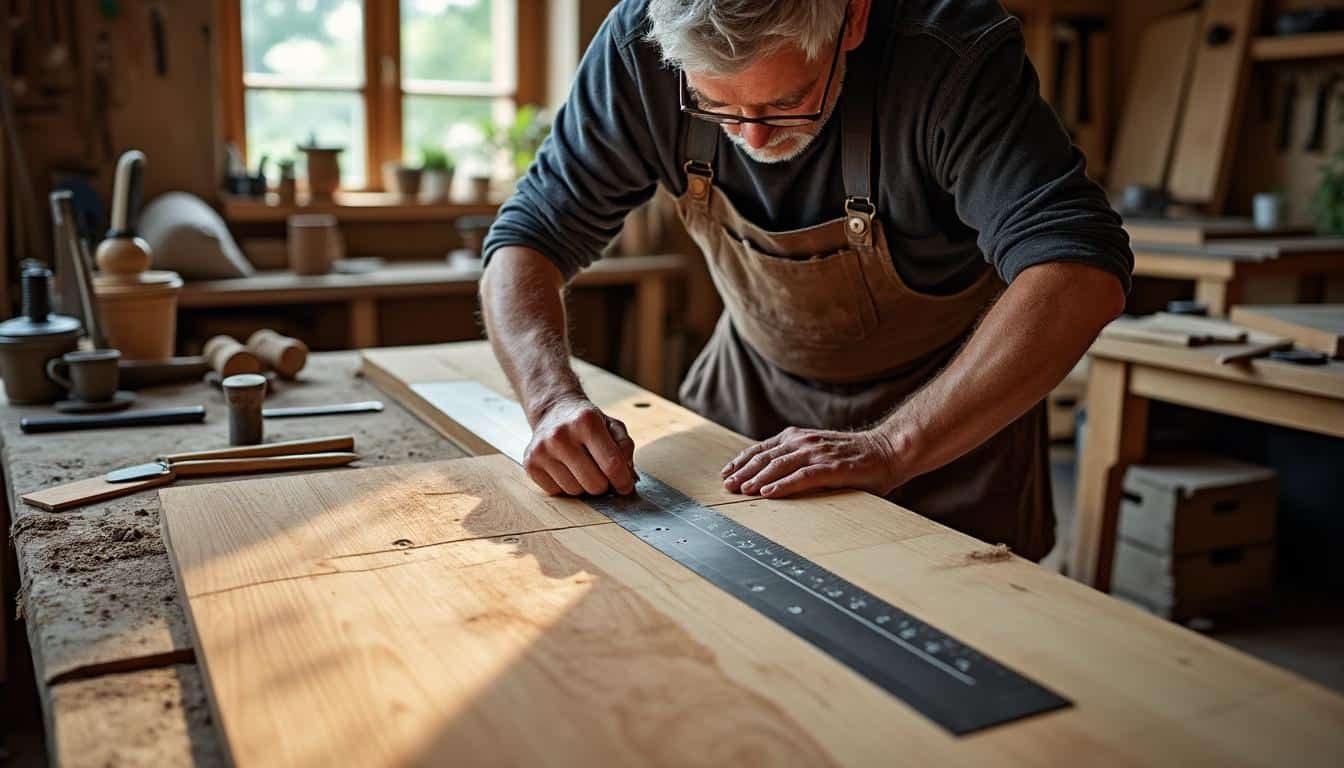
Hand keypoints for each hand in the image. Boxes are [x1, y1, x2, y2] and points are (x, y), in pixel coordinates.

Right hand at [524, 395, 636, 495]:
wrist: (554, 411)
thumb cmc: (587, 422)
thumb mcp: (613, 425)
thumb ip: (625, 448)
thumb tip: (628, 477)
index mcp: (586, 420)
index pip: (612, 465)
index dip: (623, 482)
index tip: (626, 487)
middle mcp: (560, 434)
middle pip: (594, 484)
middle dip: (604, 485)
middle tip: (603, 475)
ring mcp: (542, 450)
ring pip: (575, 491)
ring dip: (584, 486)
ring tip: (582, 468)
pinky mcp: (530, 463)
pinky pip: (557, 492)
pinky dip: (566, 486)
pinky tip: (566, 469)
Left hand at [721, 427, 903, 498]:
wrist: (888, 451)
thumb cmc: (854, 457)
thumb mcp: (820, 452)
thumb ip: (798, 458)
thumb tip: (772, 475)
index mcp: (799, 437)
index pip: (763, 448)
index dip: (742, 460)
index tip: (727, 472)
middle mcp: (804, 441)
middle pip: (765, 457)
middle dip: (743, 471)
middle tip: (727, 485)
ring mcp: (818, 453)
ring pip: (779, 465)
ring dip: (757, 478)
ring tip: (742, 490)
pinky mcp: (831, 468)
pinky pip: (801, 477)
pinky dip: (782, 485)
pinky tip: (768, 494)